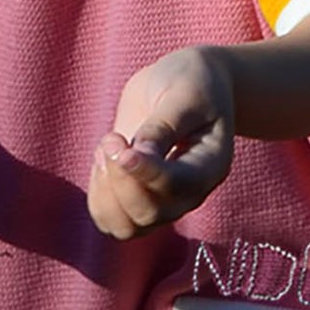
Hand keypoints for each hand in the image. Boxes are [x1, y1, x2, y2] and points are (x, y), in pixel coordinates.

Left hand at [88, 46, 236, 238]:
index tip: (119, 146)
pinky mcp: (138, 201)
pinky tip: (103, 159)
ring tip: (108, 147)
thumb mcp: (184, 93)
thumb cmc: (192, 82)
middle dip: (120, 179)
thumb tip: (135, 156)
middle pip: (149, 214)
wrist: (185, 85)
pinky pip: (110, 220)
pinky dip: (98, 194)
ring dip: (105, 191)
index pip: (176, 185)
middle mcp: (189, 194)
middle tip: (112, 137)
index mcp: (211, 165)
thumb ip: (162, 126)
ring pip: (126, 227)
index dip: (144, 172)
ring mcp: (164, 203)